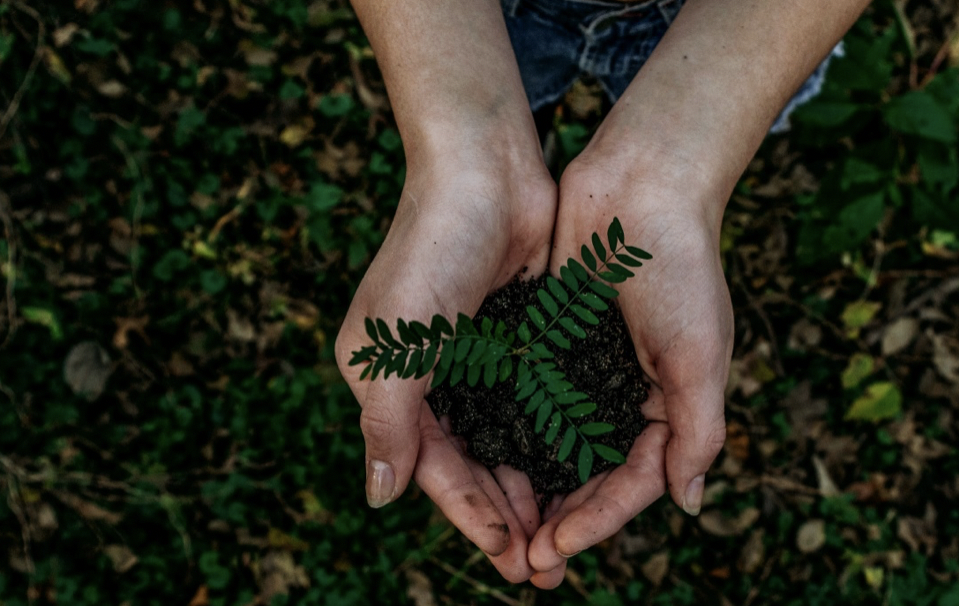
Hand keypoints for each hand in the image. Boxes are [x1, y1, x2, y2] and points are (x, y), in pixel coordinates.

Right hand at [335, 153, 555, 582]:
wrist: (485, 168)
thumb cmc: (431, 249)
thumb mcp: (396, 343)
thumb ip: (387, 423)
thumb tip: (379, 498)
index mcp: (388, 382)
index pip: (432, 467)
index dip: (470, 515)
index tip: (510, 556)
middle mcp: (430, 377)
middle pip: (471, 464)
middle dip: (505, 516)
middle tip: (544, 567)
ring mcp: (476, 358)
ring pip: (506, 441)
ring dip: (532, 487)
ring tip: (565, 534)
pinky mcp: (517, 338)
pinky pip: (534, 404)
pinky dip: (552, 440)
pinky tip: (579, 471)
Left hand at [525, 155, 734, 587]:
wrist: (641, 184)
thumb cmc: (681, 267)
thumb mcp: (699, 354)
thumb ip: (698, 431)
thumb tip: (688, 505)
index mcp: (668, 405)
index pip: (632, 482)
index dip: (597, 521)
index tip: (556, 549)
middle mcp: (625, 394)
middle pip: (589, 475)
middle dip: (560, 520)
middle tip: (523, 563)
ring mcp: (585, 369)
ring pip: (553, 445)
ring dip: (530, 488)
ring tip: (500, 529)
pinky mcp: (550, 340)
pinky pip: (527, 398)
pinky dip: (510, 432)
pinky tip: (481, 460)